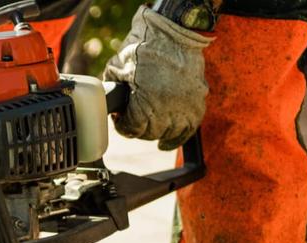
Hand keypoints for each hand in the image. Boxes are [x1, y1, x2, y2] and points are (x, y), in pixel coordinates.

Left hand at [103, 6, 213, 150]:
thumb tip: (108, 105)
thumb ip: (111, 90)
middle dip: (138, 128)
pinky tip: (165, 144)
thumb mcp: (116, 69)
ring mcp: (185, 107)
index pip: (132, 129)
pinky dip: (176, 138)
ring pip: (168, 133)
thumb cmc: (143, 48)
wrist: (173, 34)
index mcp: (145, 103)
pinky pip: (188, 130)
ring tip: (148, 123)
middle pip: (149, 133)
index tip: (120, 120)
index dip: (122, 126)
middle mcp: (167, 110)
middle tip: (133, 118)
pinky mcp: (197, 103)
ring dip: (156, 131)